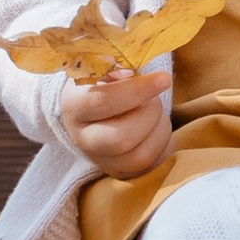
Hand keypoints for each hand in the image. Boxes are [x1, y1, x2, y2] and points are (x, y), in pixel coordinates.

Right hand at [59, 63, 174, 179]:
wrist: (95, 109)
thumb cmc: (105, 83)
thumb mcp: (104, 68)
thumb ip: (117, 66)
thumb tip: (132, 75)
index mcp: (75, 106)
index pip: (103, 101)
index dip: (138, 90)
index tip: (165, 78)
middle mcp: (83, 139)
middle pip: (121, 138)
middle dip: (150, 113)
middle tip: (154, 99)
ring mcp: (101, 161)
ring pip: (141, 156)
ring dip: (160, 129)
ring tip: (155, 112)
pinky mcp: (121, 173)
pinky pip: (154, 165)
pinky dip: (165, 145)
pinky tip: (157, 129)